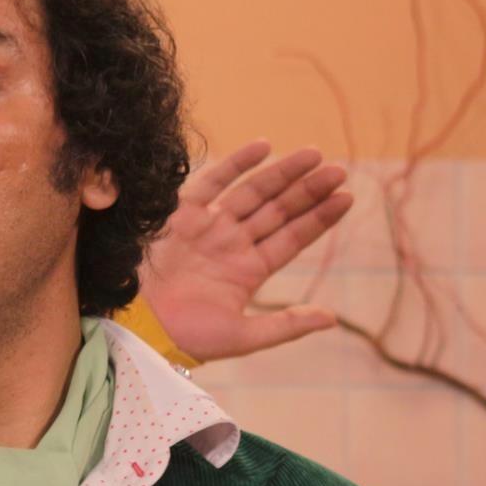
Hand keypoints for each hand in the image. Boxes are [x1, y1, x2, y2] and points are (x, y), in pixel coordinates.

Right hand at [137, 140, 353, 361]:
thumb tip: (332, 318)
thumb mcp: (244, 337)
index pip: (292, 238)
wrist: (138, 327)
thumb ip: (287, 325)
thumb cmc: (187, 338)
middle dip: (308, 189)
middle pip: (278, 210)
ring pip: (253, 192)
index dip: (320, 217)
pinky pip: (213, 182)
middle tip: (338, 168)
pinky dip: (237, 164)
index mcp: (249, 271)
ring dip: (283, 173)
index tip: (346, 197)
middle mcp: (232, 244)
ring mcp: (209, 227)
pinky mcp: (182, 214)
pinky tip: (265, 147)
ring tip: (314, 155)